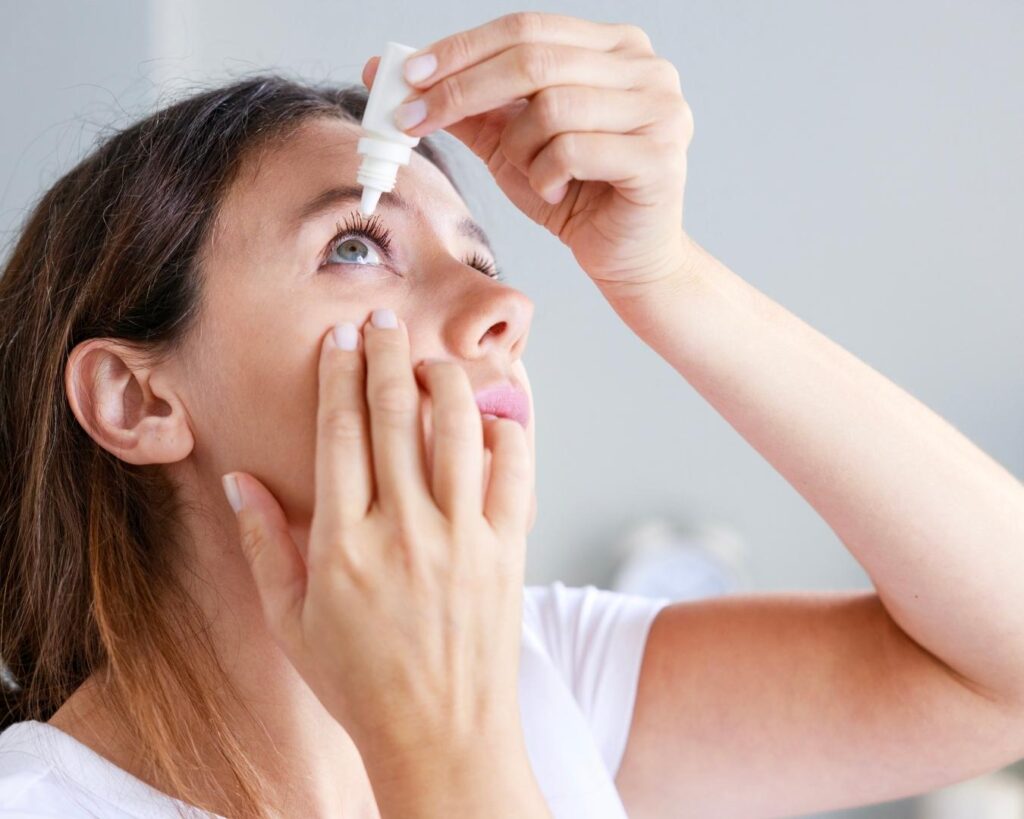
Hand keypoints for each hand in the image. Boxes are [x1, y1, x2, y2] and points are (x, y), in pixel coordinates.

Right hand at [221, 311, 532, 764]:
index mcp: (343, 545)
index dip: (339, 376)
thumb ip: (263, 546)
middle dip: (386, 355)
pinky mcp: (507, 551)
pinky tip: (491, 415)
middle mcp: (403, 532)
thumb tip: (239, 480)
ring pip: (457, 430)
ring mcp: (462, 539)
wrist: (443, 738)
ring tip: (431, 360)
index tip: (340, 339)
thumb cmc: (361, 683)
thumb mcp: (292, 621)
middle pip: (395, 416)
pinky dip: (505, 433)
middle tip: (383, 317)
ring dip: (444, 381)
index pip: (339, 434)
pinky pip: (513, 472)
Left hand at [362, 12, 695, 298]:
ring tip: (530, 173)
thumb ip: (467, 106)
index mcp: (613, 48)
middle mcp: (646, 67)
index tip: (409, 76)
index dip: (462, 49)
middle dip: (461, 91)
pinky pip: (572, 149)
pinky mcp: (659, 156)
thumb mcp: (511, 143)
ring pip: (551, 107)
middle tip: (414, 119)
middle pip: (533, 59)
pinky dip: (546, 175)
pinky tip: (556, 192)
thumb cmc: (575, 196)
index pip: (525, 28)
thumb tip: (392, 71)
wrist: (626, 257)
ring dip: (519, 148)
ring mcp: (661, 109)